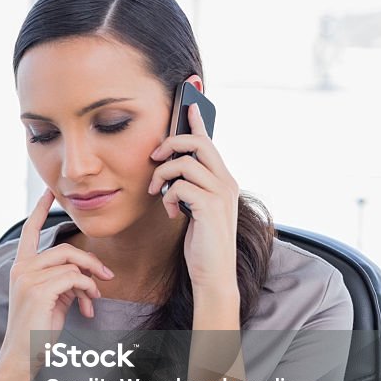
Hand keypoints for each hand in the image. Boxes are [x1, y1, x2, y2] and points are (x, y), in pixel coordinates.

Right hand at [0, 188, 115, 377]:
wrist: (22, 356)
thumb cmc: (36, 331)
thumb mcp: (51, 300)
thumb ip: (62, 281)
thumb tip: (87, 277)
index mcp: (20, 268)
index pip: (29, 232)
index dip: (39, 210)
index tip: (49, 192)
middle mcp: (21, 268)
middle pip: (64, 249)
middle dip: (90, 261)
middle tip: (108, 276)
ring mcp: (28, 278)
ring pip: (71, 262)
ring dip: (91, 279)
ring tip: (95, 298)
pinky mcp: (39, 290)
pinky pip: (75, 278)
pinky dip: (88, 290)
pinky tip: (87, 308)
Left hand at [147, 102, 239, 292]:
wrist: (213, 274)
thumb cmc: (202, 243)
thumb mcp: (195, 209)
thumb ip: (190, 188)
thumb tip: (172, 172)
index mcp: (223, 180)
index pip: (210, 143)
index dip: (198, 122)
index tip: (189, 106)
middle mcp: (226, 182)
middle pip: (198, 143)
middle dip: (171, 143)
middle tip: (154, 157)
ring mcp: (221, 194)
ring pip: (184, 163)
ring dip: (162, 175)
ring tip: (157, 192)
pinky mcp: (210, 207)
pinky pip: (180, 186)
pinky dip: (168, 197)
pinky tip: (169, 213)